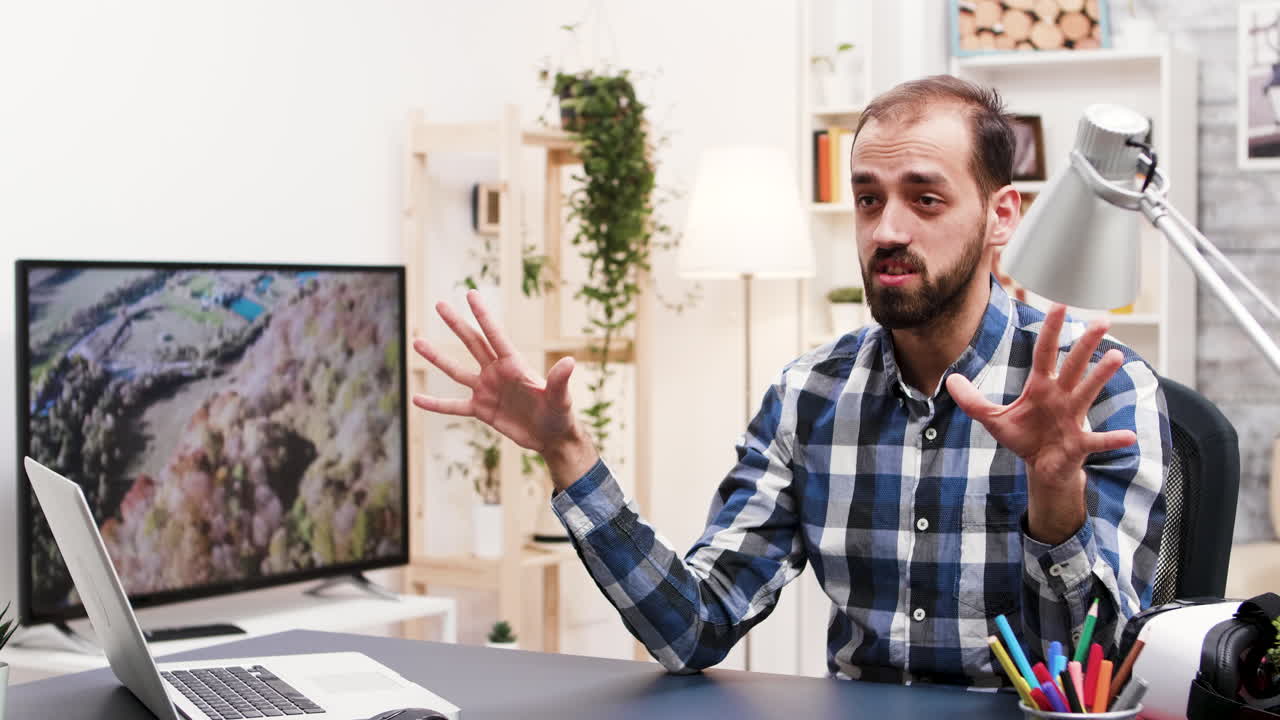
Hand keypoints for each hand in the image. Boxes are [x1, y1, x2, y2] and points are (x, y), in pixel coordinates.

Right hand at [411, 290, 598, 488]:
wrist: (552, 437)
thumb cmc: (560, 414)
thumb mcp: (560, 398)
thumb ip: (559, 380)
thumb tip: (570, 362)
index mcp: (514, 364)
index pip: (495, 335)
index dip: (483, 315)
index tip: (471, 294)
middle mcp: (497, 372)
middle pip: (472, 343)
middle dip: (456, 324)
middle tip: (439, 304)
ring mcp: (486, 390)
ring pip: (456, 371)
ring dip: (437, 357)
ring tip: (417, 342)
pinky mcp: (481, 410)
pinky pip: (454, 406)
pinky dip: (436, 404)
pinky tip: (417, 399)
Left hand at [945, 304, 1136, 544]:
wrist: (1041, 468)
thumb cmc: (1023, 438)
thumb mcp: (992, 418)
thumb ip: (972, 400)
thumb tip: (949, 380)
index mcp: (1041, 387)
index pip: (1046, 352)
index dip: (1051, 330)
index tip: (1059, 304)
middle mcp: (1061, 397)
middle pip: (1074, 365)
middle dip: (1086, 343)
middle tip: (1102, 320)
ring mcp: (1072, 418)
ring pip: (1087, 393)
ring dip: (1100, 376)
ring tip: (1116, 357)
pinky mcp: (1079, 443)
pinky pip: (1097, 439)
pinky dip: (1112, 438)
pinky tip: (1129, 436)